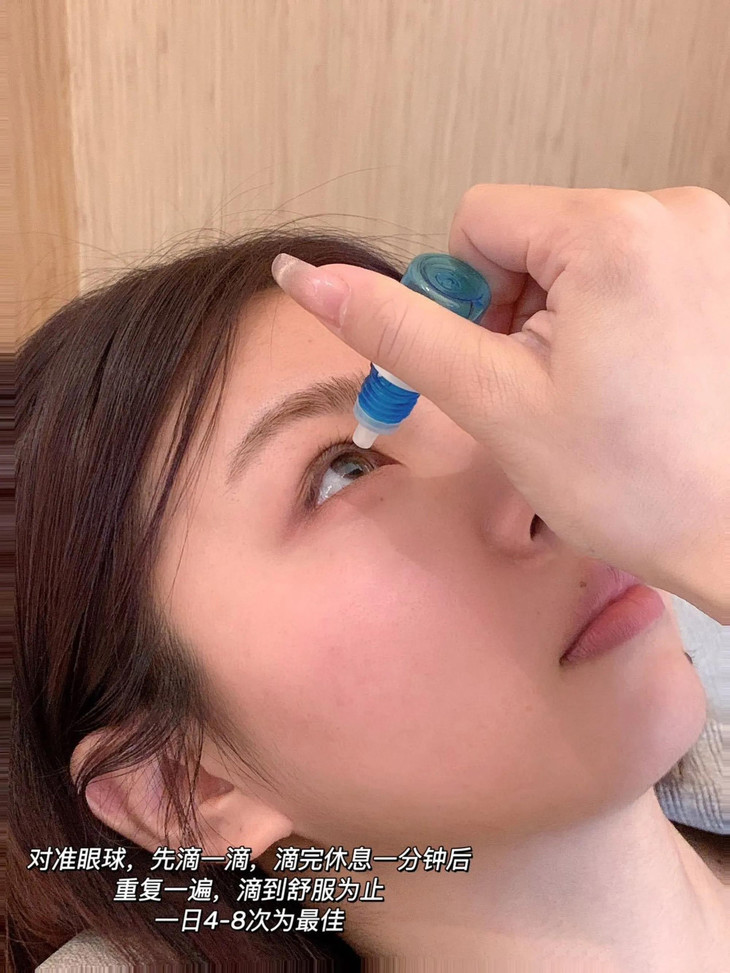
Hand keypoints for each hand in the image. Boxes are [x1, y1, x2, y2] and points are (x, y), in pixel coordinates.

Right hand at [271, 184, 729, 621]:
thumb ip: (397, 331)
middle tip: (544, 392)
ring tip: (596, 392)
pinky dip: (614, 317)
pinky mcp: (728, 270)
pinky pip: (634, 270)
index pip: (478, 220)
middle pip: (534, 237)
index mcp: (611, 230)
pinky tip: (635, 381)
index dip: (465, 299)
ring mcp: (712, 239)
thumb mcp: (495, 403)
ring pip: (582, 256)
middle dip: (517, 312)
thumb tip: (306, 275)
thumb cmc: (635, 484)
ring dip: (564, 318)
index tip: (496, 368)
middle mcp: (673, 212)